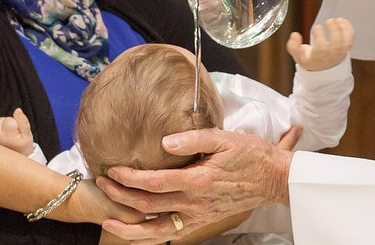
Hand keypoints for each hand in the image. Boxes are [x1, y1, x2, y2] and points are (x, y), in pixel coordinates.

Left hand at [0, 108, 34, 156]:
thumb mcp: (27, 135)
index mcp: (8, 137)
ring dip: (0, 123)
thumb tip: (17, 110)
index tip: (18, 131)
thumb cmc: (23, 147)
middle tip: (14, 132)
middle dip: (7, 122)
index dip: (15, 122)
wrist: (16, 161)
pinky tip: (0, 129)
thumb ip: (23, 121)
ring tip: (7, 131)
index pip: (8, 120)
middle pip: (0, 120)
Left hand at [94, 129, 293, 243]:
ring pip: (158, 230)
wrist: (273, 179)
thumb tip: (165, 142)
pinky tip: (137, 233)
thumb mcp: (225, 138)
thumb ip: (194, 139)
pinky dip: (151, 236)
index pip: (155, 182)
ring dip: (130, 229)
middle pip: (150, 206)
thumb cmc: (251, 155)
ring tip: (108, 223)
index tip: (112, 170)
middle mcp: (196, 203)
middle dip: (121, 197)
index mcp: (199, 180)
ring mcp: (198, 215)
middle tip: (101, 184)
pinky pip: (172, 234)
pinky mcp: (202, 220)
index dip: (130, 179)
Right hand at [287, 17, 354, 71]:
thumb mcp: (297, 56)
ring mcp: (340, 52)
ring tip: (338, 20)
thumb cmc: (311, 60)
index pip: (321, 48)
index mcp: (318, 58)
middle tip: (329, 21)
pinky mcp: (346, 48)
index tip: (317, 27)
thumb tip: (294, 35)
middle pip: (336, 45)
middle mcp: (330, 56)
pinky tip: (342, 21)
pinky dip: (349, 29)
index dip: (320, 36)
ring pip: (346, 42)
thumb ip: (293, 46)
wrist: (323, 69)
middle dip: (334, 30)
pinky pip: (350, 39)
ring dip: (344, 29)